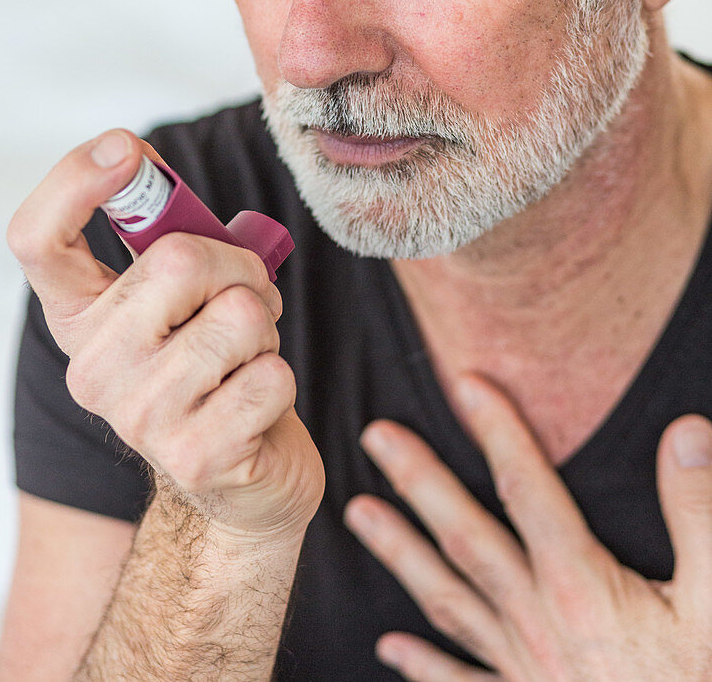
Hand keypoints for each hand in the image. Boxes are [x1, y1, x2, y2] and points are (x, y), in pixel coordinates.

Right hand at [7, 129, 324, 542]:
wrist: (239, 480)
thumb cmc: (214, 366)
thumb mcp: (182, 298)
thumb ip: (166, 238)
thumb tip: (141, 161)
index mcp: (80, 317)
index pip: (38, 239)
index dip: (73, 181)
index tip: (126, 150)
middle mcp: (92, 367)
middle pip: (178, 260)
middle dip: (239, 266)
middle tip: (245, 296)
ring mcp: (139, 417)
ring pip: (239, 315)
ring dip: (264, 326)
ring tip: (246, 355)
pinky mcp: (196, 456)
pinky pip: (273, 373)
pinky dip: (280, 377)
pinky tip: (255, 405)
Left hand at [344, 373, 711, 679]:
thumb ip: (698, 515)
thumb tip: (684, 431)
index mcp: (582, 590)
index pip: (528, 489)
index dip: (498, 431)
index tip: (466, 384)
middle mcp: (538, 624)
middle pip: (466, 536)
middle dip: (419, 480)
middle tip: (376, 436)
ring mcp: (522, 672)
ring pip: (447, 600)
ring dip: (400, 554)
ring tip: (359, 514)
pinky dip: (422, 665)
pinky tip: (390, 647)